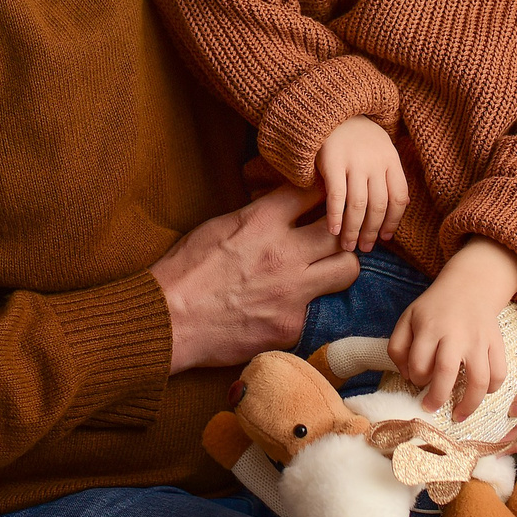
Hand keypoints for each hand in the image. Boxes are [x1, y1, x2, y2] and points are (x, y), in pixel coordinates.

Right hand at [150, 183, 358, 373]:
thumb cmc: (185, 270)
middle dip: (341, 230)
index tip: (324, 197)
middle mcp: (285, 253)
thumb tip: (282, 207)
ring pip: (347, 269)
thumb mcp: (219, 226)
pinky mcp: (292, 324)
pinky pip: (316, 309)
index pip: (315, 191)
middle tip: (333, 235)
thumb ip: (258, 215)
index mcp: (263, 222)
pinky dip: (306, 306)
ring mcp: (292, 292)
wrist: (169, 320)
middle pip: (341, 230)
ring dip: (339, 265)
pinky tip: (286, 307)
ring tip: (325, 268)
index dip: (324, 191)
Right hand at [317, 117, 407, 251]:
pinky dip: (336, 215)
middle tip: (366, 248)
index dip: (394, 220)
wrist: (329, 106)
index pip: (399, 197)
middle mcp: (376, 161)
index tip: (386, 237)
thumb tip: (398, 206)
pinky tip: (333, 230)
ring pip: (359, 205)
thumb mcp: (379, 146)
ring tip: (349, 245)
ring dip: (355, 229)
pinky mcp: (332, 161)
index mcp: (391, 158)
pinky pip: (336, 195)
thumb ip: (387, 172)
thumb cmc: (354, 132)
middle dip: (373, 231)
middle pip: (380, 205)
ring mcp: (354, 161)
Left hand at [390, 238, 516, 417]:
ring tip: (459, 415)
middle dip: (437, 398)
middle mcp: (456, 334)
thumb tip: (407, 376)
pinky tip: (482, 392)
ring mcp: (479, 340)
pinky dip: (493, 388)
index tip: (418, 381)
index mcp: (430, 327)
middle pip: (446, 373)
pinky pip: (500, 372)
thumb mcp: (407, 319)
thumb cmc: (434, 308)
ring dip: (469, 403)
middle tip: (431, 408)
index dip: (416, 378)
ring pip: (479, 379)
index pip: (419, 363)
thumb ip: (398, 348)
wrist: (470, 286)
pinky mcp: (497, 342)